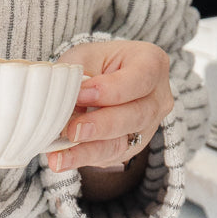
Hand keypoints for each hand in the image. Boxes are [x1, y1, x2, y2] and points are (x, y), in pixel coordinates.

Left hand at [46, 38, 172, 175]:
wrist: (100, 81)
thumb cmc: (95, 63)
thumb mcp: (83, 57)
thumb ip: (75, 76)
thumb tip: (60, 104)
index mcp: (151, 63)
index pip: (139, 79)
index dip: (110, 89)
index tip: (81, 95)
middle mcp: (157, 98)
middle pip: (136, 115)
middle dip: (101, 125)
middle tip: (72, 129)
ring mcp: (148, 127)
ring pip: (123, 143)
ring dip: (87, 151)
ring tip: (59, 155)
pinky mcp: (131, 147)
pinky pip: (109, 156)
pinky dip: (82, 158)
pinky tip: (61, 159)